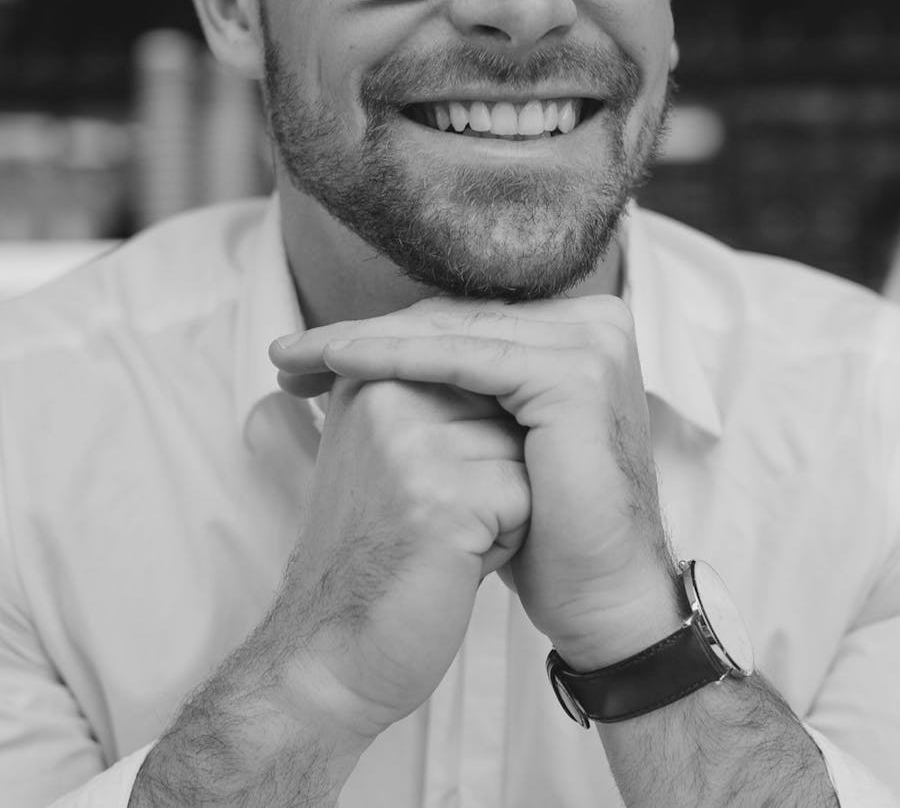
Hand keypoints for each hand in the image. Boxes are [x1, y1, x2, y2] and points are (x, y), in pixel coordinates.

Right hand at [265, 336, 529, 745]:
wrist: (332, 649)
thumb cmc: (376, 548)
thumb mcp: (386, 447)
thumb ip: (430, 388)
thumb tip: (513, 344)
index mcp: (371, 373)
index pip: (480, 368)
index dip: (475, 440)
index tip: (422, 487)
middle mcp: (385, 394)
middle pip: (506, 405)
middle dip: (495, 465)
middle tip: (434, 515)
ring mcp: (411, 443)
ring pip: (522, 449)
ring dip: (504, 502)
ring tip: (443, 538)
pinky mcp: (444, 497)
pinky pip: (527, 496)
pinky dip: (508, 538)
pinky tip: (455, 562)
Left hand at [272, 295, 679, 674]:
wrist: (599, 597)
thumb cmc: (541, 529)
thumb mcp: (489, 444)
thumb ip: (453, 392)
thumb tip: (364, 356)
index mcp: (574, 332)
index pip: (459, 322)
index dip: (380, 336)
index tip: (305, 358)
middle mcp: (590, 324)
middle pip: (450, 322)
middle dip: (359, 336)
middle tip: (284, 353)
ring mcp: (588, 343)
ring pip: (449, 333)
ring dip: (363, 340)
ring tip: (295, 355)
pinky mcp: (571, 372)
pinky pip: (462, 358)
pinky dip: (395, 356)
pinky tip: (338, 360)